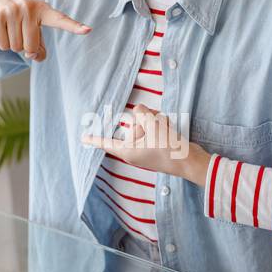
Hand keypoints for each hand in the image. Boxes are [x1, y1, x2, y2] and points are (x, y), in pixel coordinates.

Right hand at [0, 0, 89, 60]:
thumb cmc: (19, 14)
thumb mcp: (33, 24)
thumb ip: (39, 44)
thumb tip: (34, 57)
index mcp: (43, 9)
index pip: (60, 19)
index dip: (74, 26)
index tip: (88, 30)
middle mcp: (29, 8)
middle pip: (30, 48)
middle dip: (24, 47)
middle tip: (20, 32)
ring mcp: (12, 11)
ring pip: (16, 48)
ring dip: (12, 43)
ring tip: (10, 27)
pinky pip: (3, 45)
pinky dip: (2, 43)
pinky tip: (0, 28)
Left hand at [81, 104, 211, 185]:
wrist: (190, 162)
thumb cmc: (168, 148)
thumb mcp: (153, 125)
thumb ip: (142, 112)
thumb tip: (140, 109)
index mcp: (128, 151)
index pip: (107, 143)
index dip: (94, 139)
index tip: (82, 139)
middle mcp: (134, 151)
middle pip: (133, 125)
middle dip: (146, 118)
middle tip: (157, 123)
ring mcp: (146, 148)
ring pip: (146, 124)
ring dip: (156, 120)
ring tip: (166, 126)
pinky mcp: (157, 146)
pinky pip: (155, 129)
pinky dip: (162, 125)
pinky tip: (170, 128)